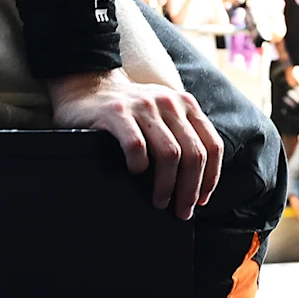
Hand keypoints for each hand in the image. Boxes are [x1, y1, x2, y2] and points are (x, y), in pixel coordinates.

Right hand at [48, 69, 219, 217]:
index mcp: (186, 105)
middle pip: (194, 154)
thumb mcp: (162, 115)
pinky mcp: (116, 113)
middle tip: (181, 211)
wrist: (86, 86)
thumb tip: (196, 183)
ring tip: (159, 202)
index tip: (201, 200)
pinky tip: (135, 174)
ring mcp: (143, 106)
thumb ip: (181, 135)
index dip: (210, 177)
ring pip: (170, 154)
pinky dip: (139, 166)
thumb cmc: (128, 111)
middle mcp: (169, 103)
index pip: (212, 145)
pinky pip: (136, 146)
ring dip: (167, 185)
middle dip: (190, 189)